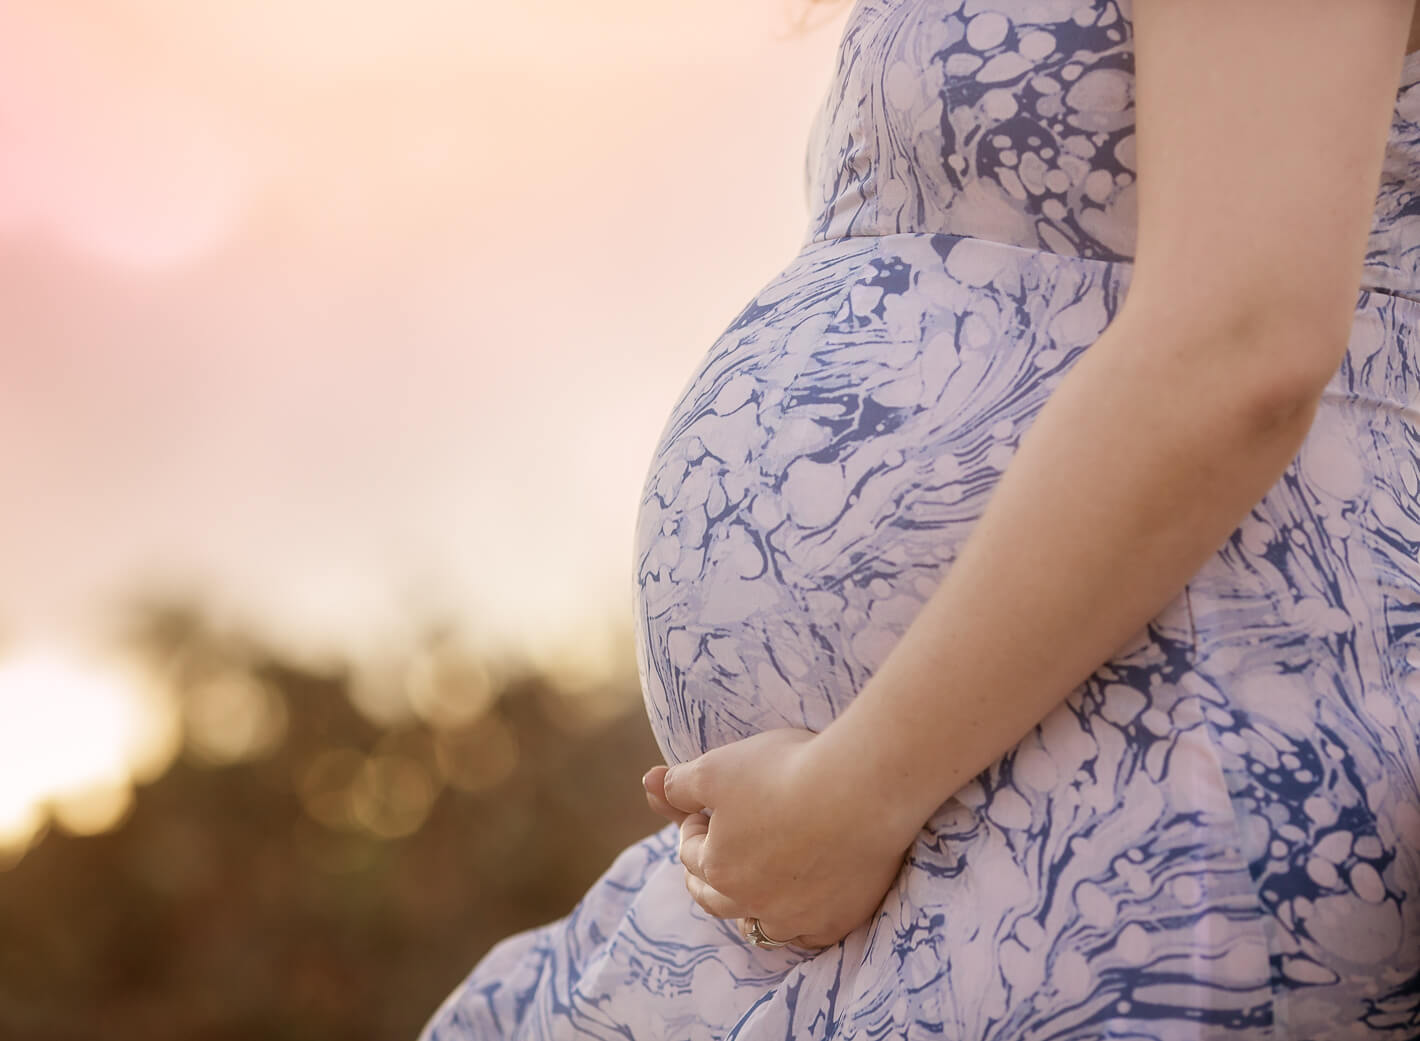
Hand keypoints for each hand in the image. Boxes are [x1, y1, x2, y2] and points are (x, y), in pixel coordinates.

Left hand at [641, 728, 922, 949]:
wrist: (862, 789)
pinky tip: (801, 909)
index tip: (705, 807)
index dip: (693, 824)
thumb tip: (651, 783)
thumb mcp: (718, 766)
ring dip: (749, 907)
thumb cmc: (784, 771)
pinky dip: (799, 923)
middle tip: (711, 855)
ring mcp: (796, 918)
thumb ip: (681, 782)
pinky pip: (809, 934)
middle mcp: (751, 903)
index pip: (690, 851)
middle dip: (706, 875)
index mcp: (717, 868)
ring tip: (752, 888)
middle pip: (715, 898)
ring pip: (760, 925)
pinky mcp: (838, 920)